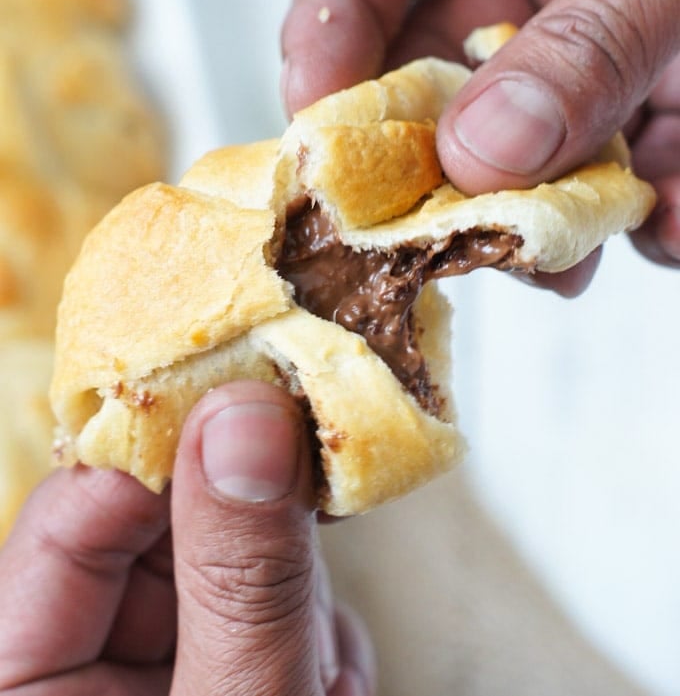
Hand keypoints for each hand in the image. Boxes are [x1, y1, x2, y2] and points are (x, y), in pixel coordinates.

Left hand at [0, 382, 374, 695]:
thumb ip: (241, 576)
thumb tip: (248, 412)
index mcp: (21, 675)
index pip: (75, 510)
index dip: (169, 446)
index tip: (260, 395)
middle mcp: (80, 658)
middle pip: (166, 524)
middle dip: (259, 537)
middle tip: (325, 528)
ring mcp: (154, 661)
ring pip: (232, 557)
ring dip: (301, 604)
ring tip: (325, 677)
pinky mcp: (214, 666)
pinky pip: (264, 603)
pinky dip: (315, 635)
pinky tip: (329, 686)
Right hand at [281, 0, 679, 290]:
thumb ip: (593, 34)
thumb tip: (484, 153)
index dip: (326, 36)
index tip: (319, 128)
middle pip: (435, 66)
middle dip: (441, 156)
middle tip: (444, 227)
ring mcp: (599, 36)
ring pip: (525, 141)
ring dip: (547, 202)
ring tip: (572, 244)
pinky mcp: (661, 100)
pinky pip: (622, 167)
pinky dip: (653, 208)